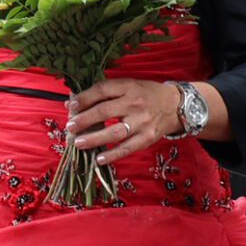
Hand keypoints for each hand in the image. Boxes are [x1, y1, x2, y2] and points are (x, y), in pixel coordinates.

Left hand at [65, 78, 180, 163]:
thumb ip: (103, 93)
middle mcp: (135, 104)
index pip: (102, 90)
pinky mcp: (147, 138)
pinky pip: (127, 148)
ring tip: (78, 143)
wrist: (175, 105)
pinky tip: (99, 159)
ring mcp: (142, 122)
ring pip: (114, 132)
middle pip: (105, 112)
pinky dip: (112, 155)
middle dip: (84, 120)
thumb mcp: (128, 86)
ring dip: (94, 139)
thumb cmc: (146, 94)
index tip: (70, 105)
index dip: (84, 98)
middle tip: (70, 127)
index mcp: (129, 87)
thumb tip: (72, 102)